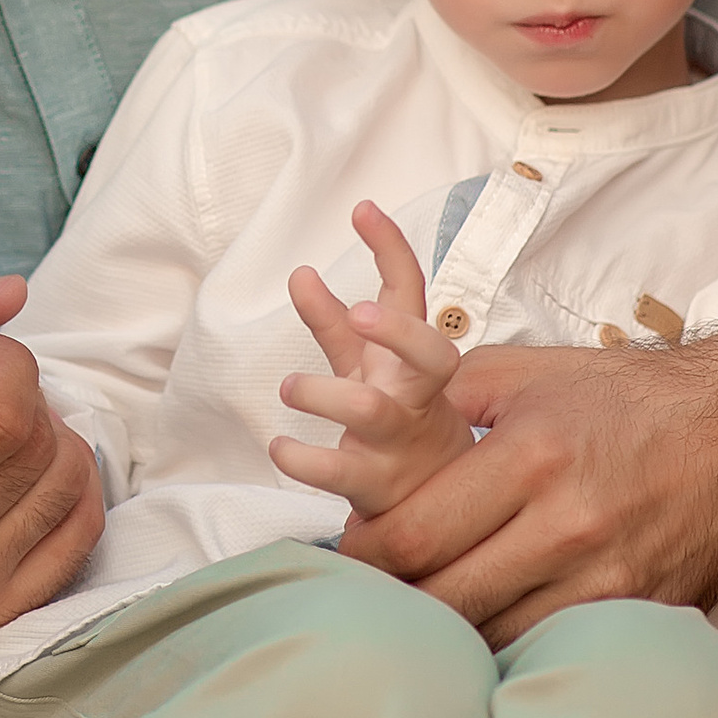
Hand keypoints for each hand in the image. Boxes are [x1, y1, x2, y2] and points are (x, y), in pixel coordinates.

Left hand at [270, 199, 475, 514]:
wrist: (437, 508)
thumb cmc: (399, 424)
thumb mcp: (370, 369)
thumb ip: (335, 325)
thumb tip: (301, 272)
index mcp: (413, 361)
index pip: (413, 295)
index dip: (391, 250)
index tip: (362, 209)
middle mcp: (414, 397)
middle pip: (430, 355)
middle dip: (398, 331)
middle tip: (360, 312)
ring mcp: (400, 443)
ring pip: (373, 411)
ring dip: (327, 395)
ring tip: (289, 386)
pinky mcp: (378, 487)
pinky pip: (340, 473)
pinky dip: (304, 460)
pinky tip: (279, 448)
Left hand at [336, 333, 717, 641]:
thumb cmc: (629, 397)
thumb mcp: (531, 371)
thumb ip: (442, 390)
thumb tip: (359, 403)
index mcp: (532, 456)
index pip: (414, 534)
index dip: (366, 554)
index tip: (350, 550)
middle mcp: (570, 526)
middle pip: (445, 597)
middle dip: (395, 598)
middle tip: (372, 591)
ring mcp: (610, 581)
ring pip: (492, 636)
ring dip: (447, 629)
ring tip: (422, 609)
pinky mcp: (641, 616)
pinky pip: (549, 648)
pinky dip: (508, 643)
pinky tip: (487, 622)